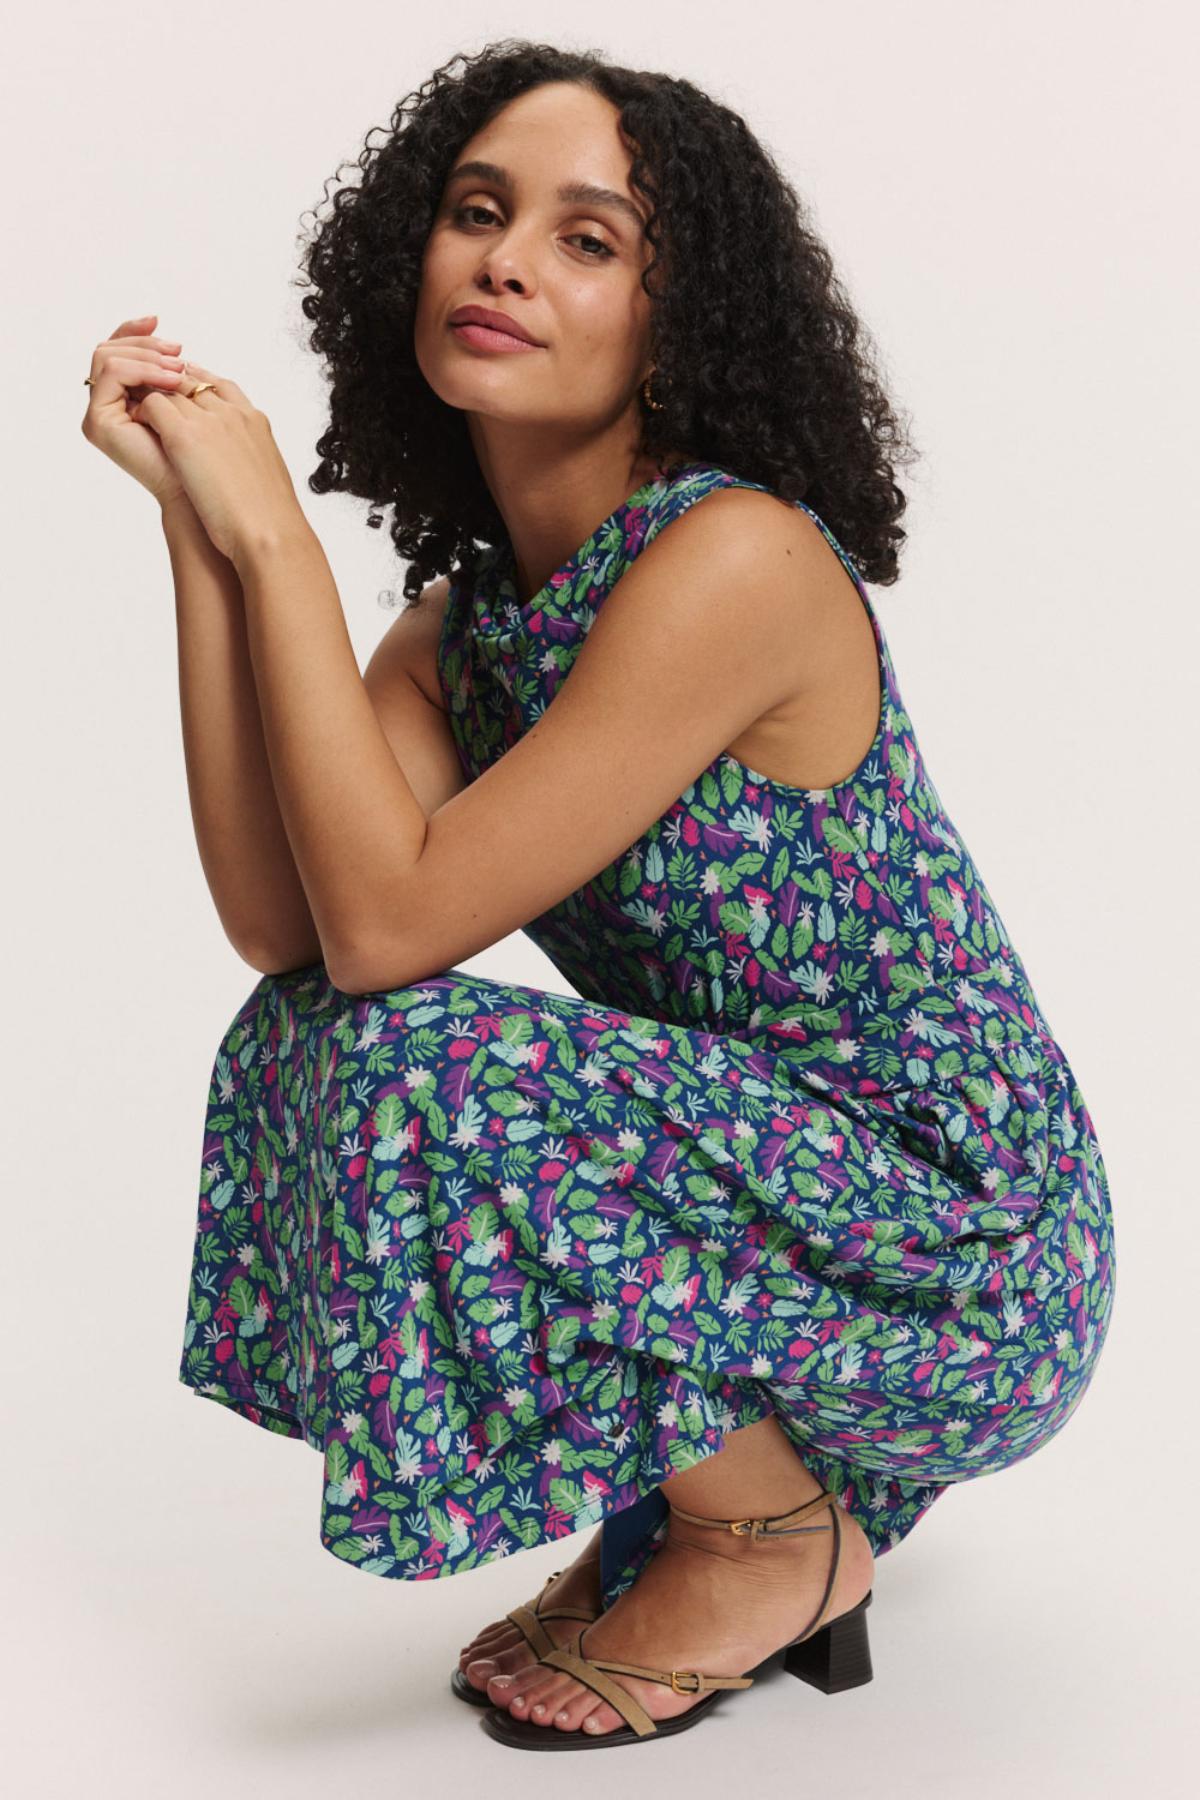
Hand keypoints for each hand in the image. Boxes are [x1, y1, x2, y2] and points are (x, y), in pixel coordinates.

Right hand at [80, 312, 192, 508]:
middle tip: (177, 350)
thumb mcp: (191, 406)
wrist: (202, 497)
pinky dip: (142, 369)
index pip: (120, 352)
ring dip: (146, 355)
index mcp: (126, 399)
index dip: (136, 332)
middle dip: (144, 343)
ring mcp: (100, 414)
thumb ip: (175, 377)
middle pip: (109, 348)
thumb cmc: (204, 460)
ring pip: (107, 356)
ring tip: (177, 369)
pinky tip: (170, 380)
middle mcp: (107, 406)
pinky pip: (112, 374)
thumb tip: (178, 348)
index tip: (159, 320)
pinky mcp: (98, 422)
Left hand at [128, 360, 306, 564]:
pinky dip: (143, 412)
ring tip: (140, 413)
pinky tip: (137, 425)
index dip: (198, 386)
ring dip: (154, 399)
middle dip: (171, 387)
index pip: (221, 387)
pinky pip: (153, 405)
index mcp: (255, 422)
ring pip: (170, 390)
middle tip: (150, 396)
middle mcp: (233, 413)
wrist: (269, 532)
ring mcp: (209, 421)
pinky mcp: (184, 436)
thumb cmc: (271, 519)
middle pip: (192, 383)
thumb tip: (242, 474)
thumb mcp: (266, 478)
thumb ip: (250, 464)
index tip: (183, 390)